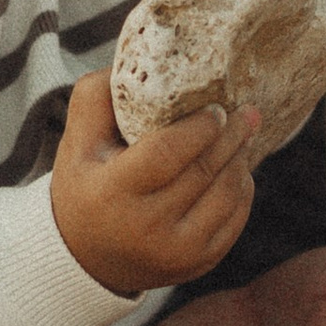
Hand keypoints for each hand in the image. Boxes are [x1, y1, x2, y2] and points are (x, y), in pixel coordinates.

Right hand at [50, 73, 257, 300]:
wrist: (85, 256)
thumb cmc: (85, 184)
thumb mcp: (77, 140)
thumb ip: (98, 96)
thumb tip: (137, 59)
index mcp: (112, 192)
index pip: (168, 153)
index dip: (199, 128)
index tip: (216, 109)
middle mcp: (145, 227)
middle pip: (203, 172)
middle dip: (232, 136)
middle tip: (248, 111)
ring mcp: (175, 252)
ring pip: (225, 196)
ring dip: (240, 160)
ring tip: (245, 136)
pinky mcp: (196, 265)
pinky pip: (234, 222)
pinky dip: (242, 191)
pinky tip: (238, 170)